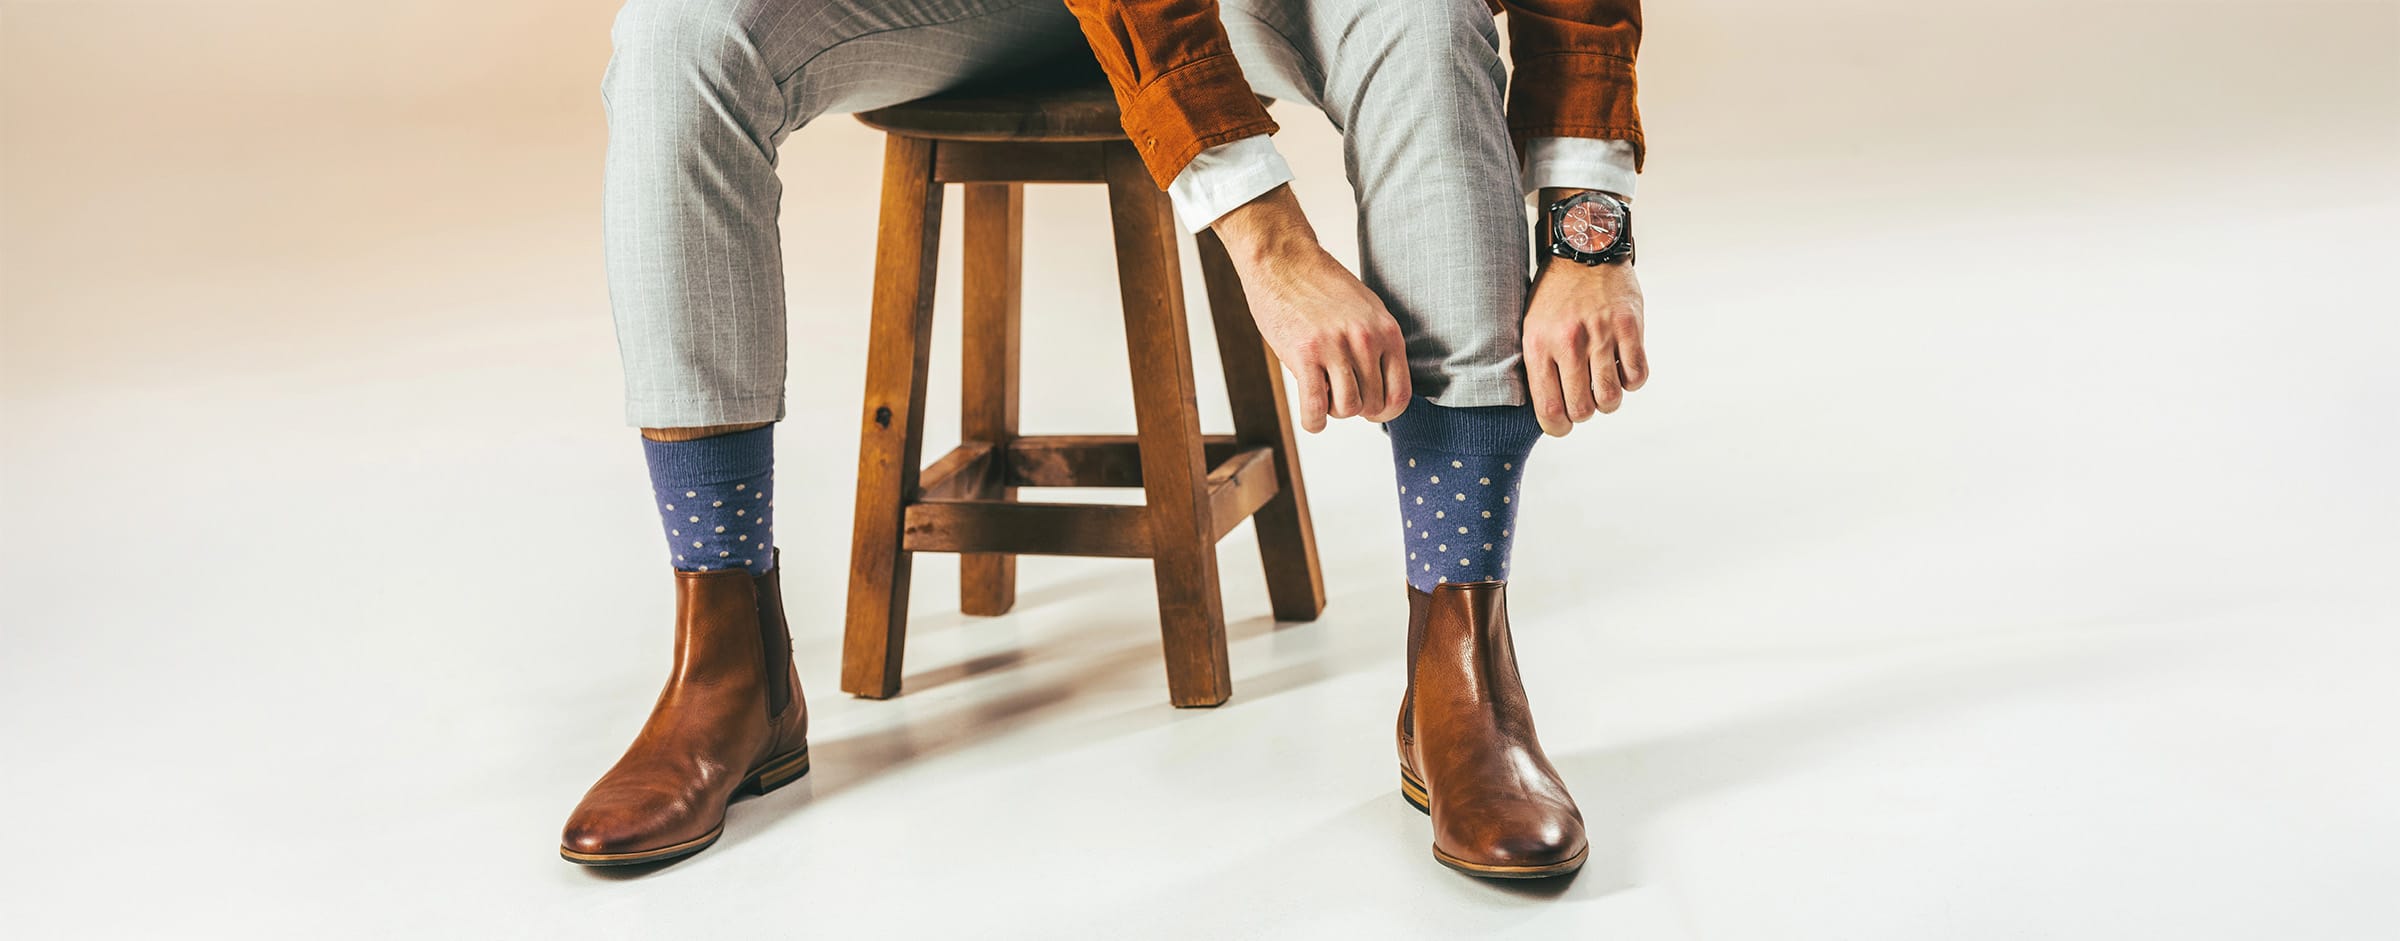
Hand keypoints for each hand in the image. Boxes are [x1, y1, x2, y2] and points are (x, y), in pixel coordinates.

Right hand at [1211, 184, 1410, 431]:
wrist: (1283, 261)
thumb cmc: (1322, 287)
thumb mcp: (1367, 310)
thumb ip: (1379, 346)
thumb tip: (1384, 390)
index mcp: (1386, 331)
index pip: (1400, 394)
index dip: (1385, 411)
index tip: (1370, 408)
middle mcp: (1365, 340)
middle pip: (1371, 406)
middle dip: (1354, 407)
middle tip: (1337, 391)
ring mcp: (1335, 348)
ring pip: (1346, 409)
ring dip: (1332, 410)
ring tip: (1322, 390)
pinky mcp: (1304, 354)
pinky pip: (1315, 409)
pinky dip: (1313, 422)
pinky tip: (1311, 417)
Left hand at [1523, 194, 1647, 435]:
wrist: (1584, 247)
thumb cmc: (1553, 294)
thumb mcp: (1530, 327)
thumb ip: (1537, 366)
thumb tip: (1547, 409)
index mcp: (1539, 345)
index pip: (1550, 410)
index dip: (1558, 428)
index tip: (1562, 425)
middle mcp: (1570, 342)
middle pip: (1583, 409)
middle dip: (1584, 412)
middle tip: (1584, 398)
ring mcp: (1602, 334)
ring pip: (1612, 398)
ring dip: (1609, 399)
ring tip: (1603, 383)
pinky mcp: (1630, 326)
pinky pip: (1637, 375)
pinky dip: (1631, 380)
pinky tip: (1622, 366)